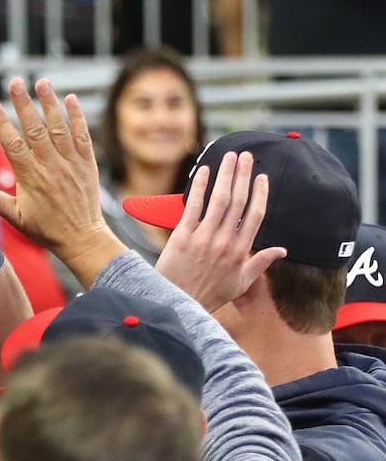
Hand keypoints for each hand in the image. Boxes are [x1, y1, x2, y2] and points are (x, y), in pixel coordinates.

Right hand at [0, 78, 124, 284]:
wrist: (82, 237)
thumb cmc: (46, 229)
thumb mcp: (17, 218)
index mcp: (31, 178)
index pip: (13, 145)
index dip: (1, 123)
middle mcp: (51, 166)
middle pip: (35, 129)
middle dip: (24, 104)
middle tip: (15, 82)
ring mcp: (71, 162)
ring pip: (59, 127)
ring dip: (50, 103)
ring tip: (42, 82)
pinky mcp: (87, 162)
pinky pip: (82, 134)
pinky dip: (77, 116)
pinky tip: (70, 99)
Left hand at [156, 150, 285, 311]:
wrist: (178, 305)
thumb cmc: (209, 296)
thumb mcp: (240, 284)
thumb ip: (260, 263)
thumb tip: (282, 250)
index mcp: (240, 252)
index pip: (255, 216)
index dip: (259, 193)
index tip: (261, 177)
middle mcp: (224, 242)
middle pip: (238, 202)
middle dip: (243, 175)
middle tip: (246, 156)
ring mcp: (203, 239)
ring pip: (219, 200)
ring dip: (226, 175)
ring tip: (230, 157)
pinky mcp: (182, 237)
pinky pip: (193, 207)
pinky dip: (200, 187)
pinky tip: (205, 171)